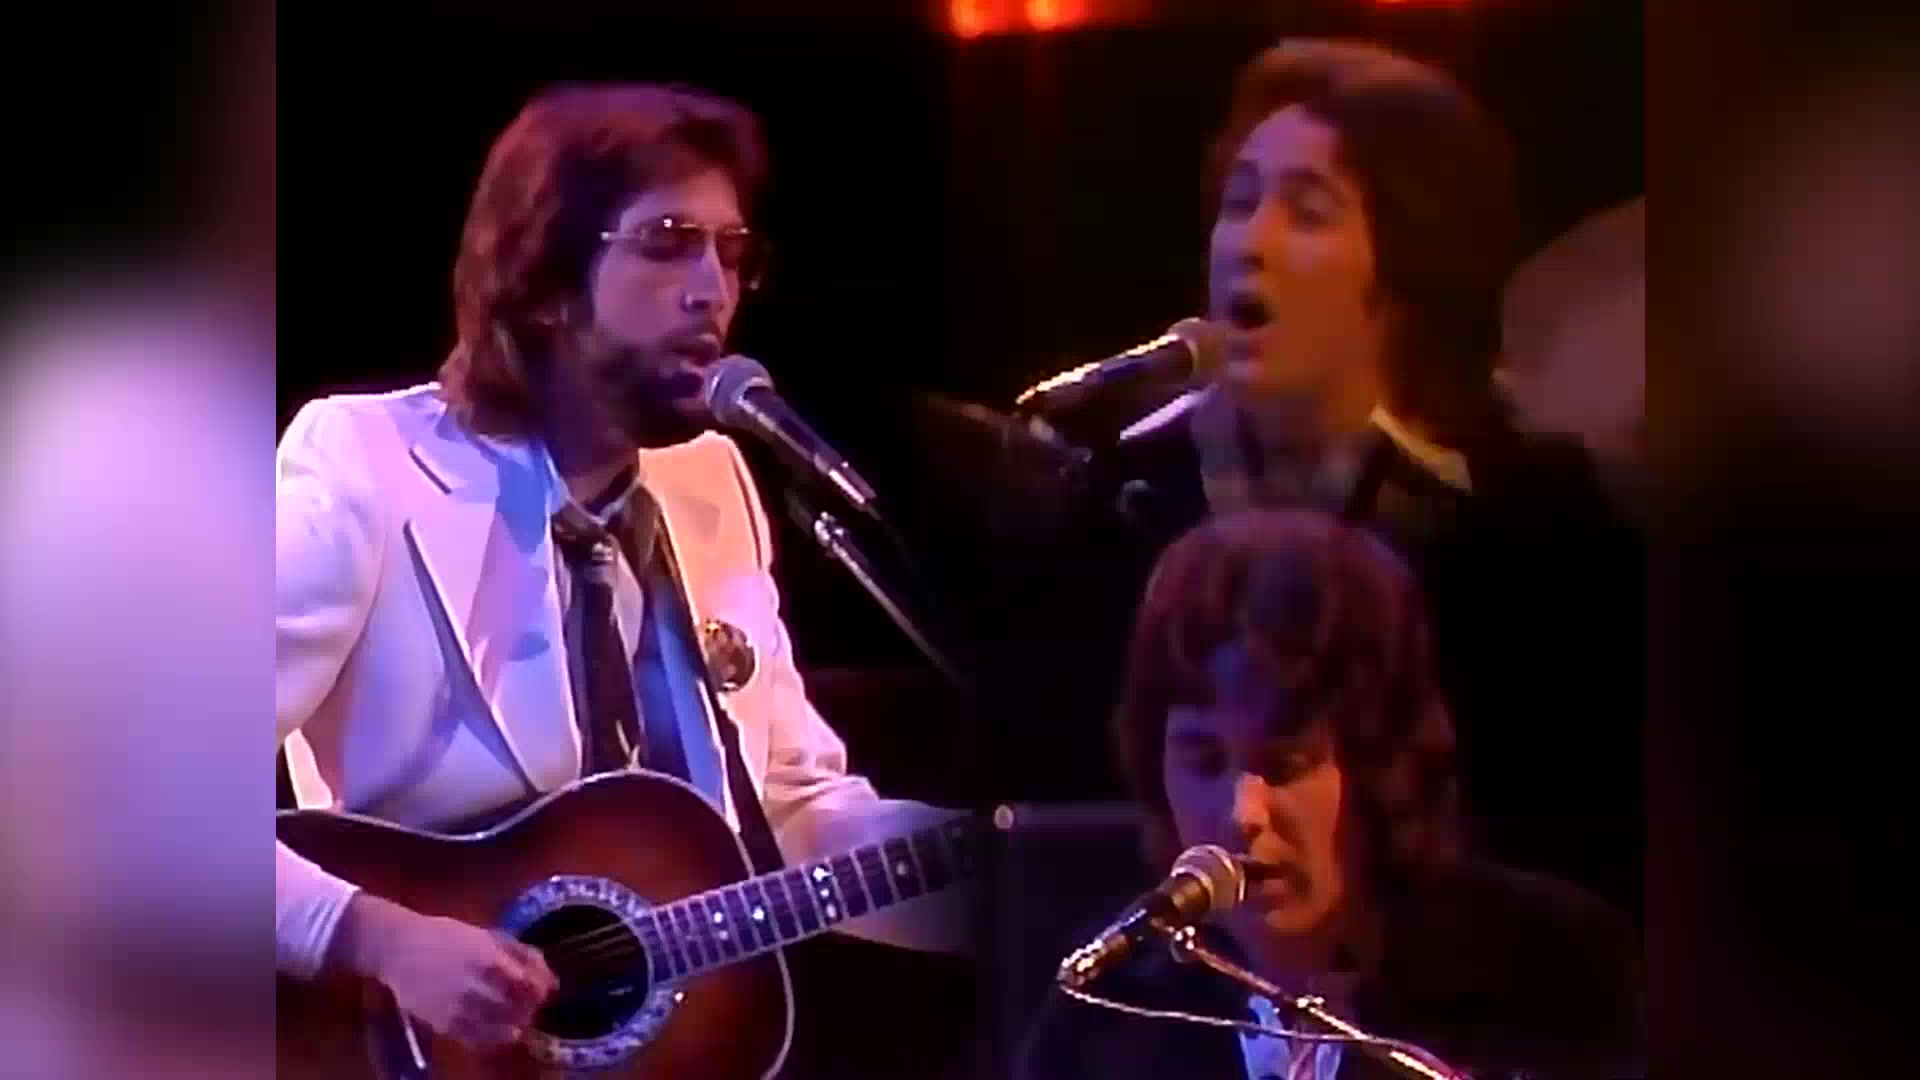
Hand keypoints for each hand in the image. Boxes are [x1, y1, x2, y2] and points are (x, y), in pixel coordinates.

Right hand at [331, 893, 557, 1050]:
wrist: (399, 949)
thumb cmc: (448, 936)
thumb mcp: (488, 935)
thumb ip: (522, 955)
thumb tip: (554, 980)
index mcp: (490, 960)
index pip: (530, 986)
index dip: (541, 991)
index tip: (540, 990)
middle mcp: (476, 987)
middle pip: (519, 1010)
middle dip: (529, 1009)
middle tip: (527, 1004)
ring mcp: (459, 1009)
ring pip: (502, 1029)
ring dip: (514, 1024)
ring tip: (511, 1015)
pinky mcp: (444, 1025)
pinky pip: (478, 1041)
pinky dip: (492, 1038)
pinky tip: (492, 1026)